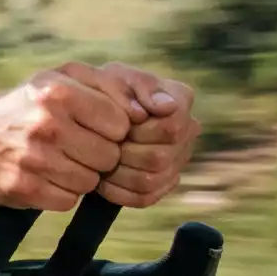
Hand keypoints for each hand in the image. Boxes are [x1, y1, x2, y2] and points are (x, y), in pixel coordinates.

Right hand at [0, 65, 134, 211]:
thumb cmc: (29, 106)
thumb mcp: (63, 79)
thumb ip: (112, 85)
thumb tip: (154, 109)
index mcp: (58, 92)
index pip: (121, 123)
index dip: (112, 130)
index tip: (93, 128)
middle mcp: (45, 124)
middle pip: (109, 156)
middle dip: (98, 155)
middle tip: (75, 147)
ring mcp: (32, 159)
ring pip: (91, 182)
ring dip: (81, 176)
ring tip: (59, 161)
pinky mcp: (23, 188)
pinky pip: (68, 200)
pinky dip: (62, 193)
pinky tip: (45, 178)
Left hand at [78, 61, 199, 206]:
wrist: (88, 113)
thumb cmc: (103, 92)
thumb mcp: (116, 78)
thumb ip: (140, 86)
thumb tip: (166, 106)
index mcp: (180, 100)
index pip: (172, 128)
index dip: (139, 131)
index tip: (118, 124)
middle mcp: (187, 131)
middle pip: (159, 158)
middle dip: (124, 153)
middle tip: (101, 145)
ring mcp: (178, 159)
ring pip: (151, 180)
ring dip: (118, 173)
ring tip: (99, 161)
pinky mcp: (163, 183)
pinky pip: (143, 197)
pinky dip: (117, 191)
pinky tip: (102, 178)